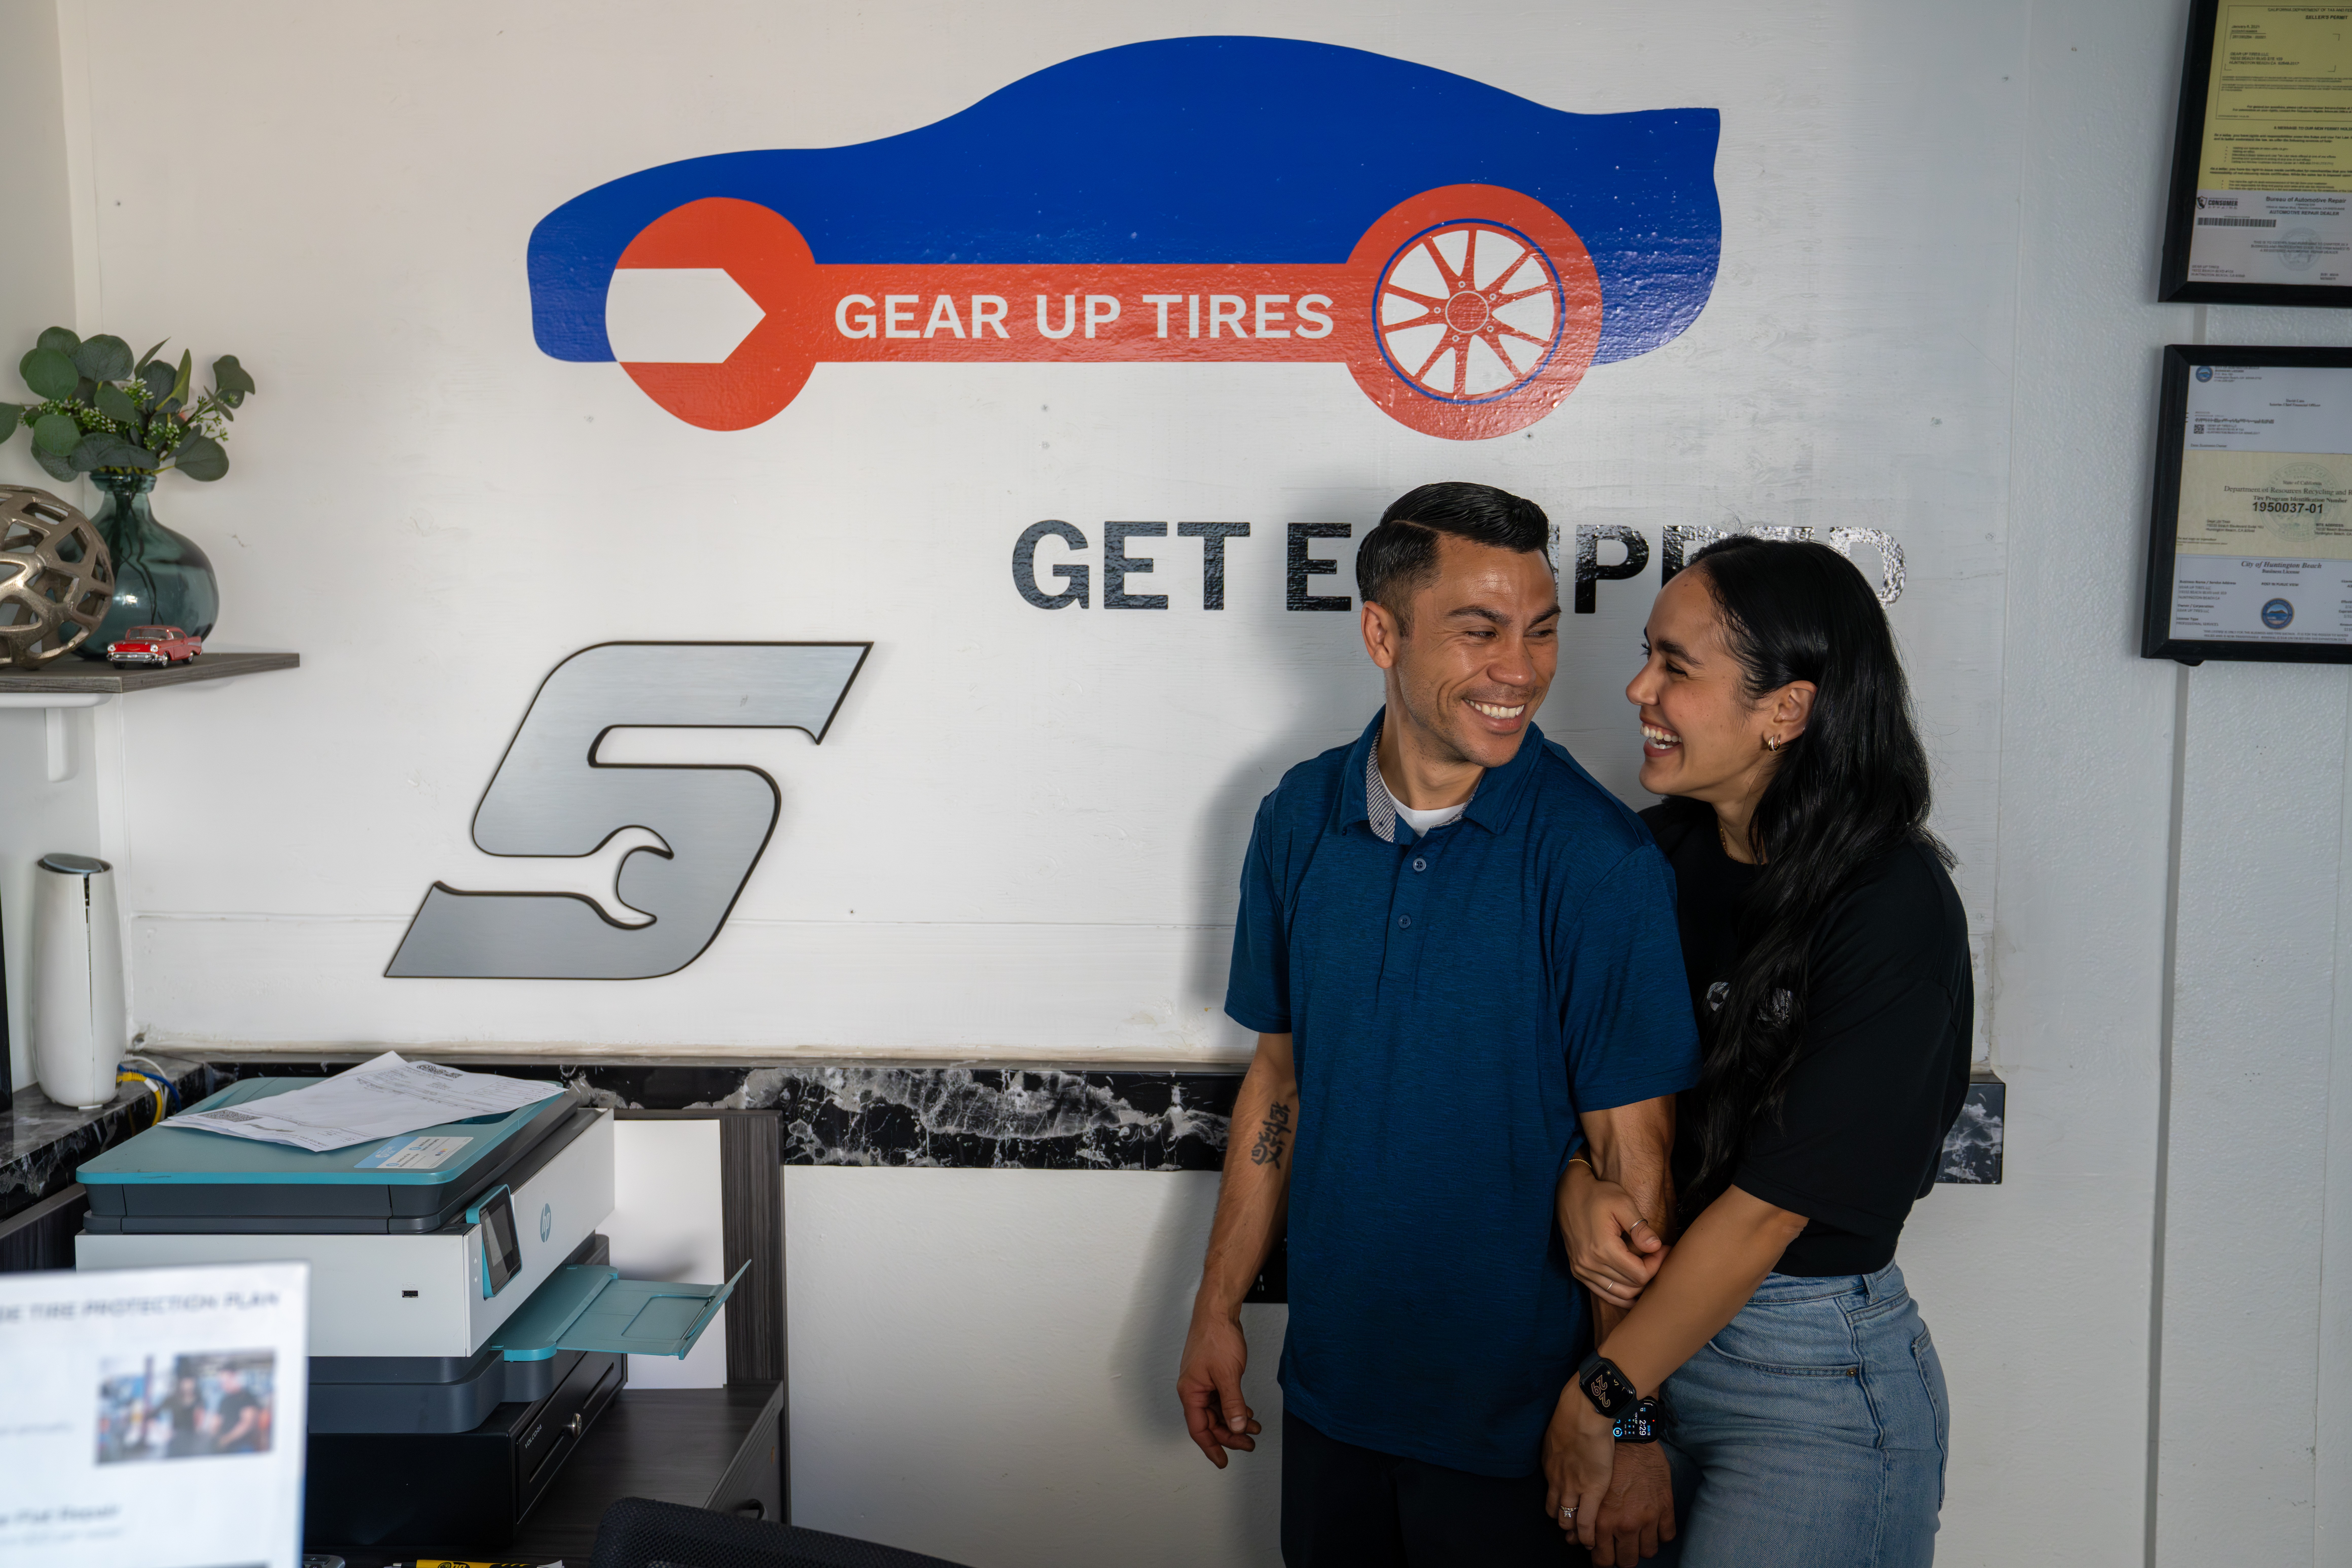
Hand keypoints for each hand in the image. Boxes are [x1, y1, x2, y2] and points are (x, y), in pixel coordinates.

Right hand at [1177, 1304, 1261, 1466]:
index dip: (1212, 1447)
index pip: (1199, 1429)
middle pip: (1210, 1423)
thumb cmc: (1215, 1337)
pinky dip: (1234, 1408)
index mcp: (1191, 1392)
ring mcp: (1202, 1382)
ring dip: (1235, 1421)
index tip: (1223, 1461)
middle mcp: (1194, 1389)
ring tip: (1253, 1429)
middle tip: (1249, 1444)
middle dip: (1230, 1435)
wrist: (1218, 1311)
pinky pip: (1221, 1399)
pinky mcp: (1212, 1375)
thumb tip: (1237, 1427)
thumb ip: (1233, 1404)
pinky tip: (1247, 1411)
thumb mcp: (1227, 1375)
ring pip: (1217, 1411)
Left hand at [1541, 1382, 1617, 1547]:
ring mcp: (1573, 1488)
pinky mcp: (1592, 1490)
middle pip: (1555, 1512)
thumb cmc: (1573, 1416)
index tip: (1564, 1513)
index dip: (1557, 1509)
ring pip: (1568, 1520)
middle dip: (1564, 1523)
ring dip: (1574, 1531)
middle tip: (1574, 1529)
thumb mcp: (1558, 1433)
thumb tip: (1564, 1450)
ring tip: (1583, 1538)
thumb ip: (1560, 1448)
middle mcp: (1557, 1481)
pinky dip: (1588, 1535)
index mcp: (1550, 1468)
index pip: (1549, 1498)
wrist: (1583, 1414)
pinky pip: (1586, 1522)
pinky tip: (1591, 1542)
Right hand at [1558, 1163, 1665, 1309]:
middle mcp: (1590, 1264)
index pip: (1640, 1274)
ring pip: (1619, 1294)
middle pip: (1632, 1286)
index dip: (1657, 1264)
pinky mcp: (1578, 1270)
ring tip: (1646, 1267)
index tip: (1664, 1248)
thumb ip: (1639, 1227)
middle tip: (1658, 1255)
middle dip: (1650, 1272)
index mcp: (1603, 1248)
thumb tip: (1656, 1247)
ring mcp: (1582, 1269)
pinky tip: (1633, 1287)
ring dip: (1637, 1286)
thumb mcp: (1622, 1203)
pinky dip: (1620, 1294)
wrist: (1568, 1193)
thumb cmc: (1598, 1195)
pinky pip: (1603, 1293)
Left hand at [1589, 1440, 1675, 1563]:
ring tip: (1637, 1536)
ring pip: (1648, 1552)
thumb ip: (1583, 1519)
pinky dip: (1660, 1534)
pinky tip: (1653, 1526)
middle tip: (1621, 1548)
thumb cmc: (1606, 1463)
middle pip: (1627, 1561)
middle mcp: (1626, 1524)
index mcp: (1604, 1521)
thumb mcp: (1588, 1492)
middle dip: (1622, 1557)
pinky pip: (1666, 1536)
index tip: (1605, 1557)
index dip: (1603, 1561)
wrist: (1629, 1439)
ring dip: (1642, 1546)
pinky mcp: (1665, 1509)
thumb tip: (1573, 1541)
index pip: (1603, 1560)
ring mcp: (1648, 1519)